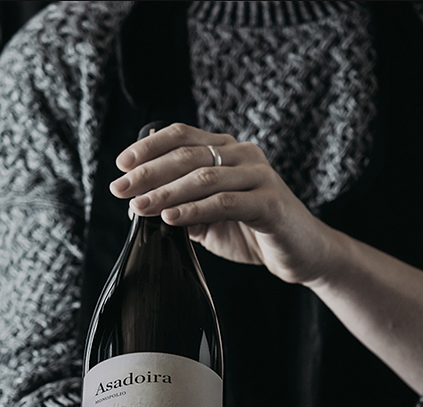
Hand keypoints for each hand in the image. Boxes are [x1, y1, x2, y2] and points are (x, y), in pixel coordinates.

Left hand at [109, 122, 334, 285]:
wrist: (301, 254)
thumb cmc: (255, 234)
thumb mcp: (211, 220)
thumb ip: (183, 209)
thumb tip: (142, 209)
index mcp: (229, 150)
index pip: (182, 135)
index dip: (149, 146)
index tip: (121, 165)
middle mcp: (245, 155)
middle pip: (188, 154)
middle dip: (149, 172)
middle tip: (120, 189)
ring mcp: (260, 176)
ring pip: (204, 177)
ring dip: (166, 192)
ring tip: (140, 207)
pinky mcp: (271, 203)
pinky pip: (225, 202)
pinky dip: (194, 210)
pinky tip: (171, 218)